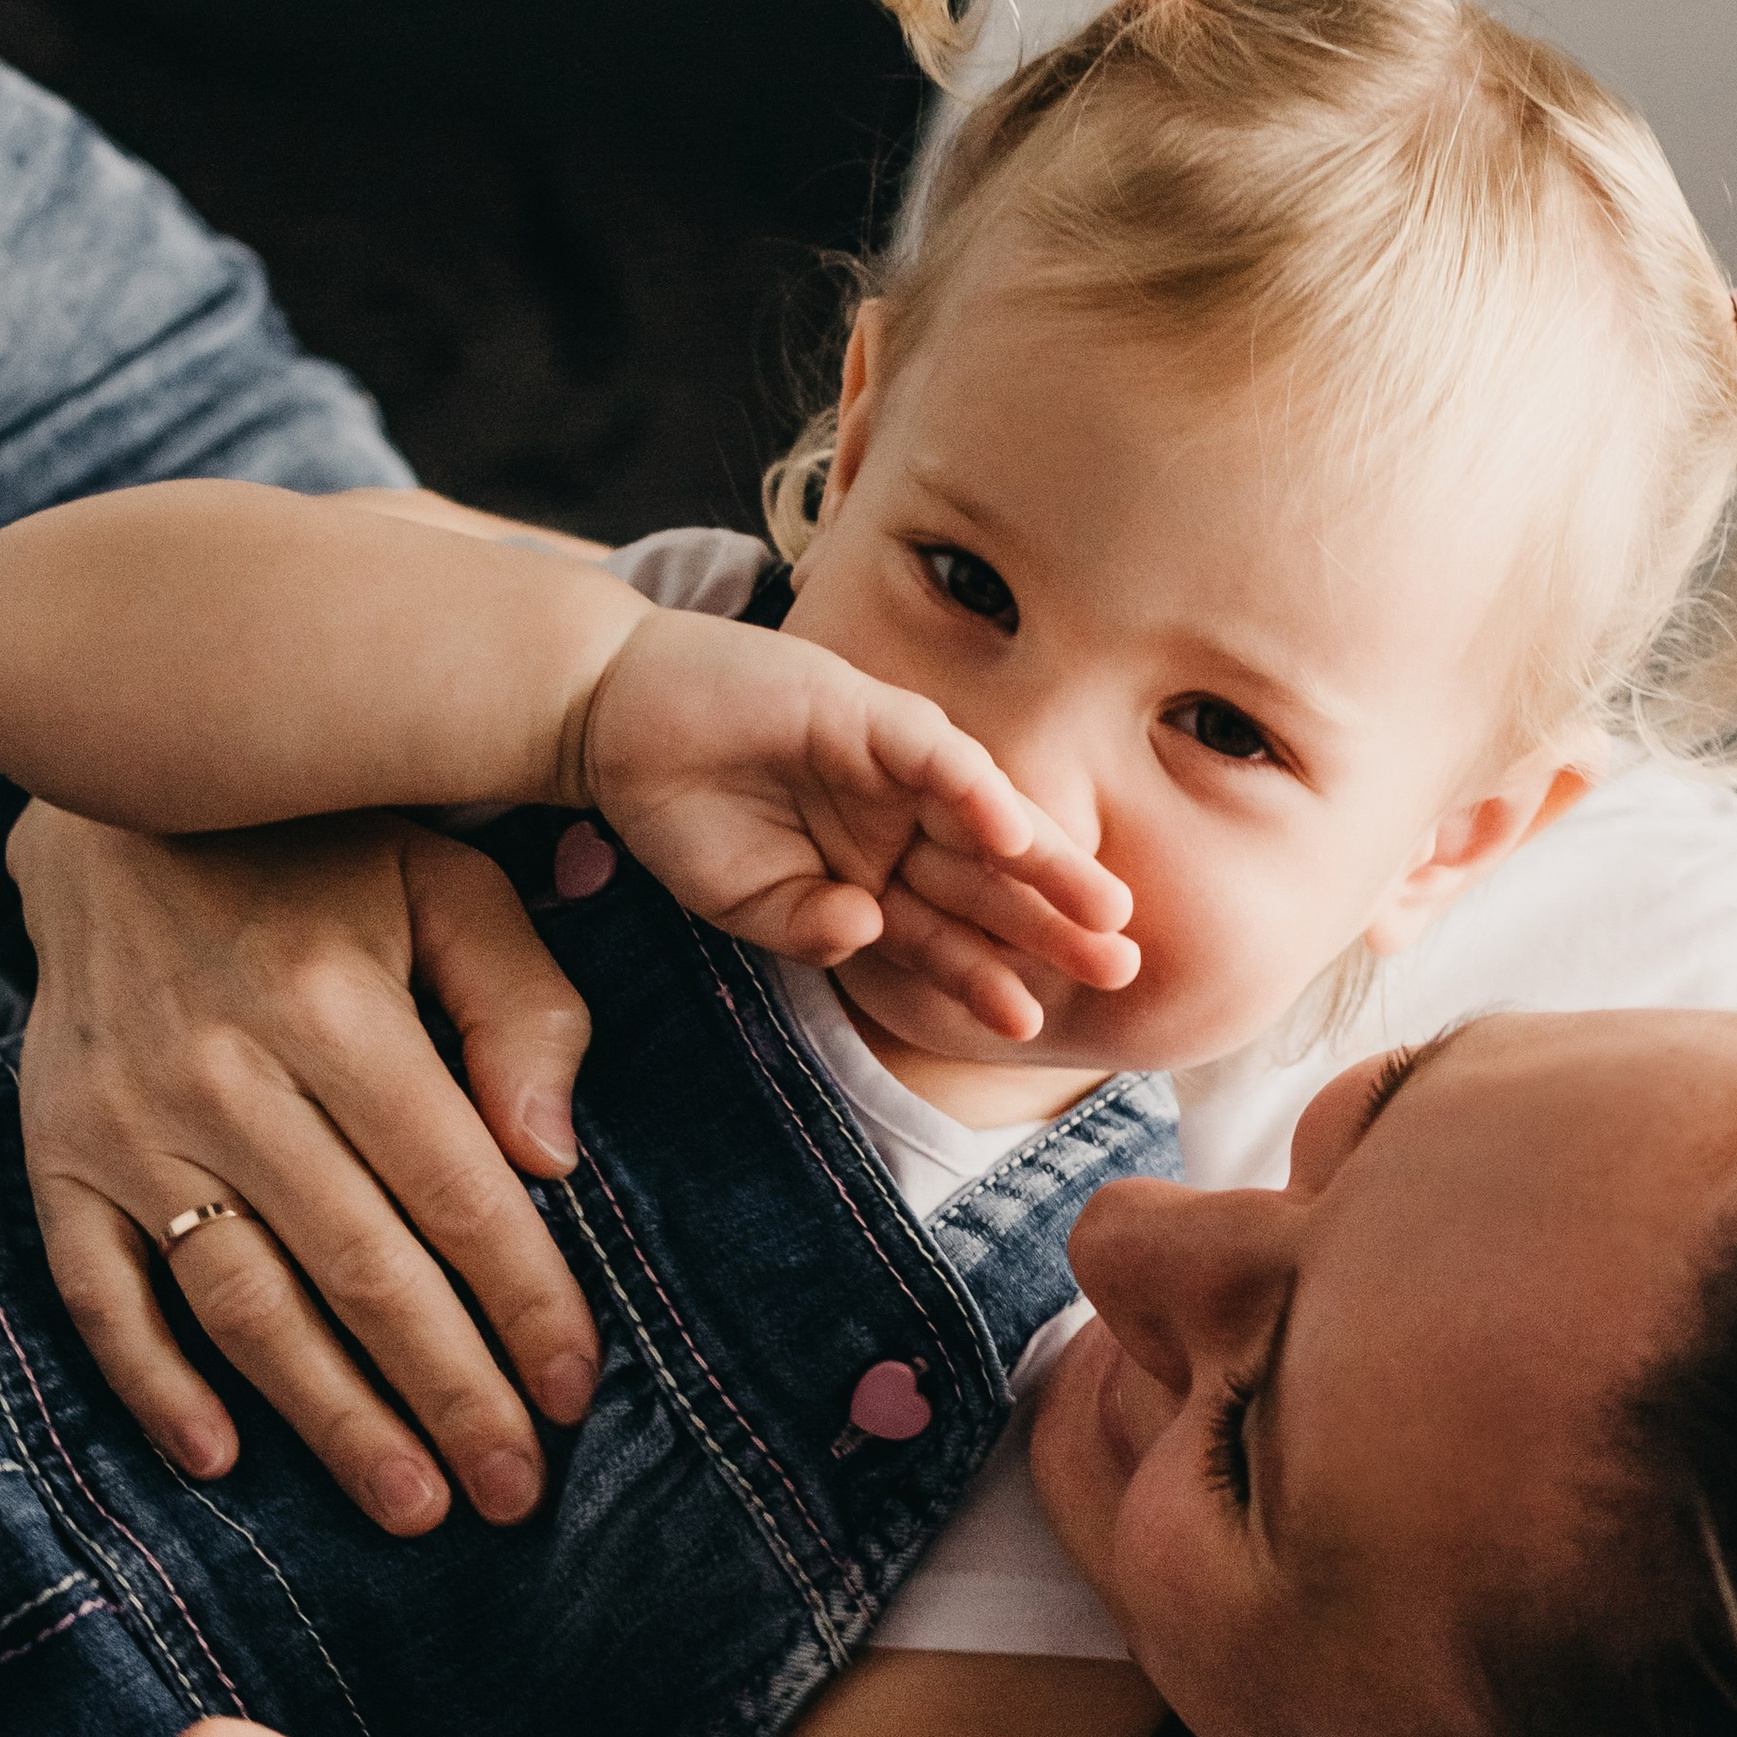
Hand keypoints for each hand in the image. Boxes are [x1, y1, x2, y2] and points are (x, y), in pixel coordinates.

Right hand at [11, 801, 601, 1533]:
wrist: (116, 803)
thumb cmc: (318, 857)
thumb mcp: (445, 883)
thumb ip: (519, 1005)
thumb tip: (550, 1155)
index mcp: (331, 1004)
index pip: (453, 1189)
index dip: (522, 1301)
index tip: (573, 1393)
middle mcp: (221, 1075)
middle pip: (358, 1269)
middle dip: (447, 1393)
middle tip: (510, 1492)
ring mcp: (126, 1125)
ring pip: (242, 1302)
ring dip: (330, 1418)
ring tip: (411, 1503)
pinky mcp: (59, 1158)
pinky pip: (99, 1294)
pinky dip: (154, 1385)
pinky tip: (223, 1460)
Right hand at [582, 610, 1138, 1035]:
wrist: (615, 722)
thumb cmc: (684, 814)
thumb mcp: (745, 899)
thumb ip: (807, 927)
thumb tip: (864, 933)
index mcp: (874, 877)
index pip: (946, 934)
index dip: (987, 976)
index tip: (1031, 1024)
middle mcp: (899, 825)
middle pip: (989, 885)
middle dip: (1053, 926)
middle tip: (1121, 970)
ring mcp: (891, 768)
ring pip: (984, 822)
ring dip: (1044, 863)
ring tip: (1104, 910)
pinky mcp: (867, 713)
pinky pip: (933, 756)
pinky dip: (972, 792)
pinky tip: (1011, 835)